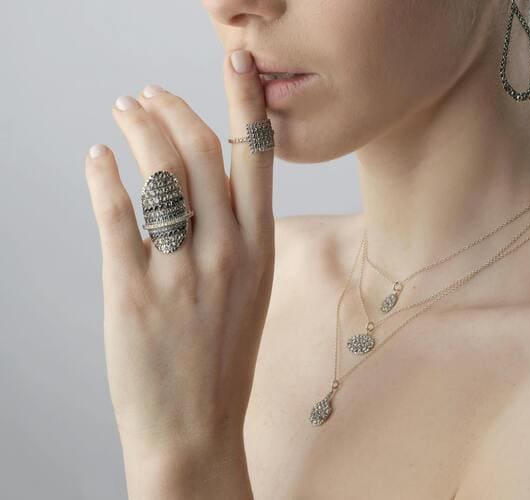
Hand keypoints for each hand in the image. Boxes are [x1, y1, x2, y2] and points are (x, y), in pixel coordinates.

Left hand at [84, 50, 272, 457]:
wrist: (195, 430)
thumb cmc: (222, 361)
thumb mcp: (249, 292)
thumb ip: (234, 238)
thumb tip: (202, 188)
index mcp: (262, 249)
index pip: (256, 157)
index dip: (245, 102)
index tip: (236, 64)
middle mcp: (228, 252)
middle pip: (202, 151)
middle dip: (174, 108)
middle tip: (150, 94)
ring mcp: (181, 271)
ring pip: (161, 171)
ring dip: (138, 128)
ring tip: (124, 113)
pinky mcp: (132, 290)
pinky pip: (117, 214)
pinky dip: (102, 175)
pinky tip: (96, 159)